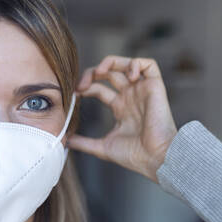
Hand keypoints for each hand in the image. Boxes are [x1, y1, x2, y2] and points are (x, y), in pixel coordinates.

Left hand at [68, 55, 177, 182]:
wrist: (154, 159)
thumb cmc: (134, 156)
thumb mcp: (102, 148)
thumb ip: (84, 143)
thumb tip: (66, 142)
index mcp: (120, 107)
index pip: (99, 88)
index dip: (86, 86)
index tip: (74, 93)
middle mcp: (131, 96)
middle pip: (109, 73)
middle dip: (92, 73)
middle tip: (82, 85)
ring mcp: (142, 91)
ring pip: (126, 63)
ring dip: (110, 62)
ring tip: (100, 72)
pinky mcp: (155, 87)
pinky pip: (149, 64)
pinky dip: (135, 64)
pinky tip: (127, 76)